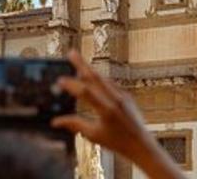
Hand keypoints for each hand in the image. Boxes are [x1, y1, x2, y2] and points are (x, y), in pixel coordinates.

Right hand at [52, 50, 183, 178]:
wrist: (141, 144)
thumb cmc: (116, 142)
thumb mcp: (93, 135)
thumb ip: (75, 125)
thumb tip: (55, 121)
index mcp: (106, 110)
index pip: (85, 93)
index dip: (71, 85)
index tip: (59, 80)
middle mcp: (115, 99)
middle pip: (95, 77)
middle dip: (82, 64)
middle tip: (71, 52)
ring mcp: (123, 95)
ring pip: (103, 78)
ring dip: (90, 70)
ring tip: (78, 63)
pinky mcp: (127, 95)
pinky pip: (110, 84)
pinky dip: (100, 79)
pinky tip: (92, 77)